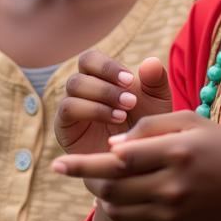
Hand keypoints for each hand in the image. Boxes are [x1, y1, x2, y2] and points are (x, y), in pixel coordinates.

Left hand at [53, 112, 220, 220]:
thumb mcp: (190, 121)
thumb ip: (149, 127)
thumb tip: (112, 145)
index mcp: (176, 152)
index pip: (119, 159)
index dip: (85, 161)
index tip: (60, 160)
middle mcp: (172, 184)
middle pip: (111, 185)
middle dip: (82, 177)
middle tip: (62, 167)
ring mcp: (172, 209)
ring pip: (116, 206)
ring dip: (96, 192)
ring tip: (90, 177)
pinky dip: (114, 207)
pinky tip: (112, 193)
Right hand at [55, 53, 172, 155]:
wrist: (135, 161)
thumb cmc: (145, 127)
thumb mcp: (157, 103)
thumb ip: (156, 81)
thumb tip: (151, 61)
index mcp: (98, 76)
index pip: (91, 58)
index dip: (108, 66)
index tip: (131, 80)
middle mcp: (82, 88)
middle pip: (82, 68)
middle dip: (107, 83)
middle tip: (131, 100)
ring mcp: (71, 106)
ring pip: (74, 85)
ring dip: (101, 95)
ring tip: (124, 113)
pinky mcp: (64, 127)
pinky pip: (68, 109)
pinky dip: (91, 110)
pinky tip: (114, 120)